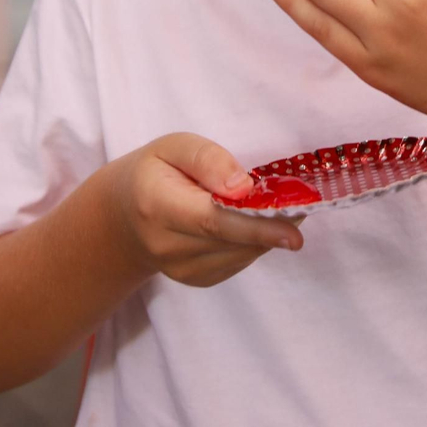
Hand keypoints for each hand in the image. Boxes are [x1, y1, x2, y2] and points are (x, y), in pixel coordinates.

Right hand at [112, 133, 303, 287]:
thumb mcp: (173, 147)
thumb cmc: (154, 172)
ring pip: (242, 253)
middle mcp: (166, 245)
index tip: (295, 229)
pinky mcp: (197, 279)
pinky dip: (254, 242)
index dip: (257, 226)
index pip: (213, 221)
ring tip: (278, 206)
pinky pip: (239, 261)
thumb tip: (244, 187)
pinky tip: (253, 222)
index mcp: (157, 206)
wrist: (123, 217)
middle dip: (273, 224)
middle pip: (233, 240)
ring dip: (268, 233)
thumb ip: (207, 159)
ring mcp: (181, 269)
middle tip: (302, 202)